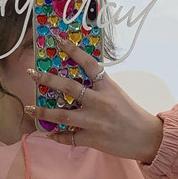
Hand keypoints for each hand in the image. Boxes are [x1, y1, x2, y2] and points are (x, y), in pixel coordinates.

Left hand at [25, 34, 162, 163]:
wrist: (147, 138)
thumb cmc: (132, 115)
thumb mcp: (118, 94)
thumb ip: (99, 88)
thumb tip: (77, 84)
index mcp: (108, 87)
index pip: (89, 63)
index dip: (72, 50)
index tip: (57, 39)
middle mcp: (100, 102)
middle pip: (69, 87)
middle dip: (47, 79)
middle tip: (31, 74)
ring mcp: (95, 121)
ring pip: (63, 115)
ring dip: (43, 112)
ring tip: (30, 108)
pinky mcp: (93, 139)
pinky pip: (70, 138)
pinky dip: (57, 136)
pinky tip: (48, 134)